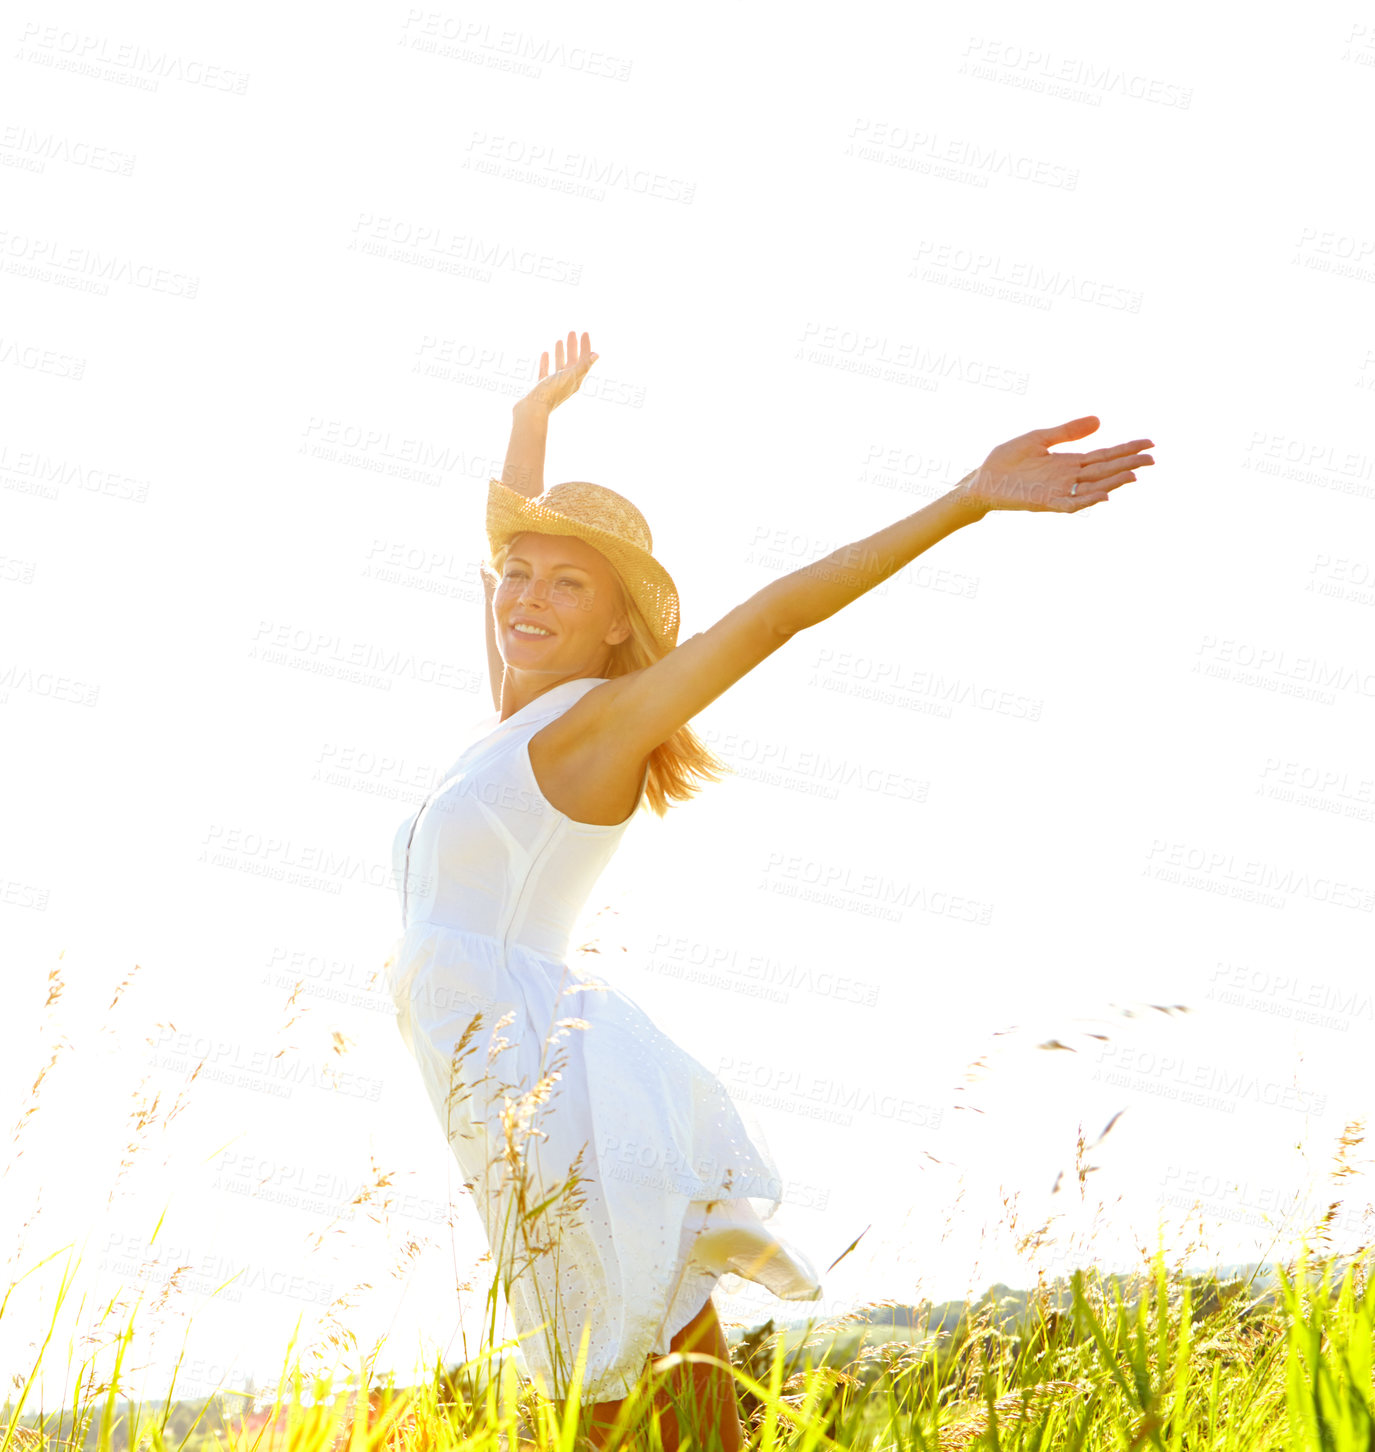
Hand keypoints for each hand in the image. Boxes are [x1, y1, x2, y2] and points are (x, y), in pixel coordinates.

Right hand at [515, 330, 598, 415]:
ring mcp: (554, 385)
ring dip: (561, 353)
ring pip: (559, 365)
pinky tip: (545, 353)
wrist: (532, 411)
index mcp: (575, 380)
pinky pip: (546, 371)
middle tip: (572, 332)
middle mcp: (566, 383)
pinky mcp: (542, 387)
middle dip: (573, 347)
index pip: (584, 360)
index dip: (585, 346)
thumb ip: (583, 366)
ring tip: (559, 340)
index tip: (584, 332)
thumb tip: (597, 355)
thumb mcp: (569, 376)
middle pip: (573, 361)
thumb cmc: (551, 393)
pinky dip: (546, 361)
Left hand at [957, 416, 1154, 513]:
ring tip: (1134, 475)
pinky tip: (1103, 496)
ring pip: (1093, 488)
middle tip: (1153, 458)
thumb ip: (1067, 431)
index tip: (1150, 443)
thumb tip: (1100, 420)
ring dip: (1113, 483)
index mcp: (1068, 462)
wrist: (981, 479)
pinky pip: (1071, 504)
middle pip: (1105, 471)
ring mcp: (1058, 491)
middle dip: (1128, 464)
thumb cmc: (1006, 460)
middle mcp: (1068, 478)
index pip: (1103, 456)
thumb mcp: (1039, 439)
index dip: (1126, 450)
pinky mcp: (1044, 502)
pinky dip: (1087, 501)